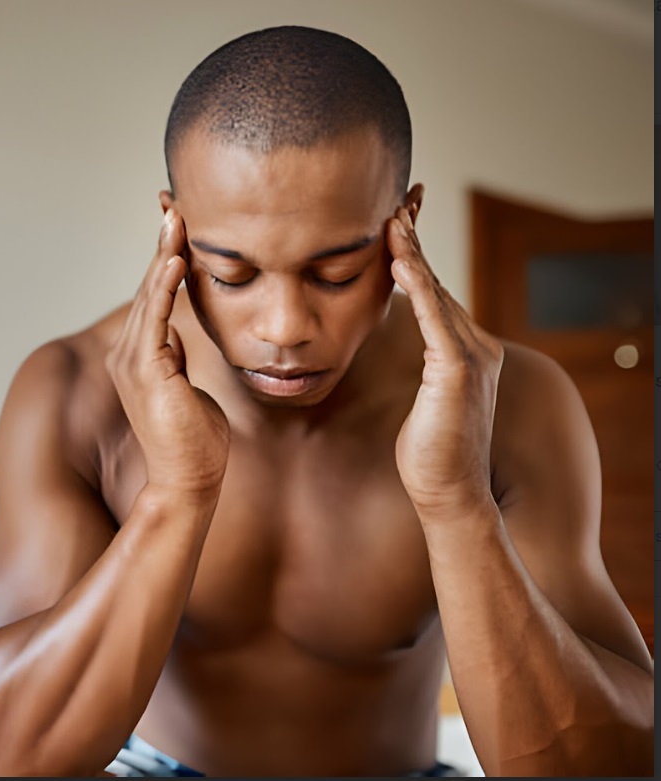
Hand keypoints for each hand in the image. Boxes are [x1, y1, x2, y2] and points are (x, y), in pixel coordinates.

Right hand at [106, 209, 229, 495]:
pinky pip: (156, 319)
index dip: (166, 259)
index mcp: (140, 357)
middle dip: (163, 245)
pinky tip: (177, 260)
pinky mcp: (147, 371)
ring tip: (176, 219)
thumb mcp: (189, 388)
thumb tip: (180, 336)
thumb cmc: (195, 442)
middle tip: (174, 204)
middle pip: (149, 287)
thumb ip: (179, 359)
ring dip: (164, 254)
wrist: (189, 481)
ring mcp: (133, 362)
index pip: (154, 296)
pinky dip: (164, 287)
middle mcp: (129, 354)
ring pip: (150, 295)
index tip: (179, 225)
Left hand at [389, 205, 503, 518]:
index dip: (415, 257)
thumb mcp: (423, 398)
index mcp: (467, 350)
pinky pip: (434, 316)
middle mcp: (477, 345)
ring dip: (412, 252)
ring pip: (435, 291)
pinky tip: (399, 258)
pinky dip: (417, 284)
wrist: (450, 494)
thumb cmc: (430, 452)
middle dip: (413, 242)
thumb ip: (423, 365)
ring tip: (392, 218)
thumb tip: (405, 347)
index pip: (435, 292)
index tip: (398, 223)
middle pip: (436, 282)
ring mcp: (473, 355)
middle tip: (394, 203)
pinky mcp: (459, 370)